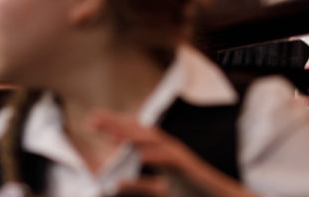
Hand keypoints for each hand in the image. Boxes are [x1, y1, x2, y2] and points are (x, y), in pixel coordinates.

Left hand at [90, 111, 250, 196]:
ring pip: (152, 140)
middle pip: (138, 131)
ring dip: (131, 135)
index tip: (92, 121)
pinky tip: (139, 155)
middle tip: (92, 120)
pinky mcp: (186, 167)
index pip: (134, 134)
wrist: (216, 196)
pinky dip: (154, 156)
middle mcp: (168, 147)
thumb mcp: (159, 191)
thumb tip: (117, 183)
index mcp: (160, 151)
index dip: (114, 126)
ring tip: (111, 133)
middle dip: (116, 124)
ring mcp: (178, 155)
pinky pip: (169, 159)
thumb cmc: (189, 192)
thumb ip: (139, 186)